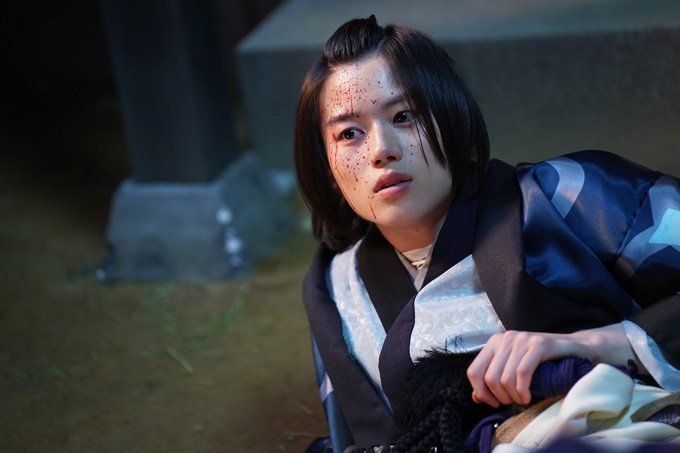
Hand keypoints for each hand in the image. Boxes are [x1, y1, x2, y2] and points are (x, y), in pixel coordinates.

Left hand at [466, 324, 635, 407]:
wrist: (575, 349)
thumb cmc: (543, 362)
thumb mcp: (513, 370)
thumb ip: (493, 381)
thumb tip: (476, 397)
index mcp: (494, 342)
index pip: (473, 371)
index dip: (480, 392)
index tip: (492, 402)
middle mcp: (506, 338)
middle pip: (489, 378)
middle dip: (499, 397)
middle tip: (512, 402)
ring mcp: (522, 339)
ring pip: (504, 378)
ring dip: (513, 396)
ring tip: (522, 399)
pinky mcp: (538, 344)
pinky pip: (522, 373)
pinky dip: (522, 390)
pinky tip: (528, 397)